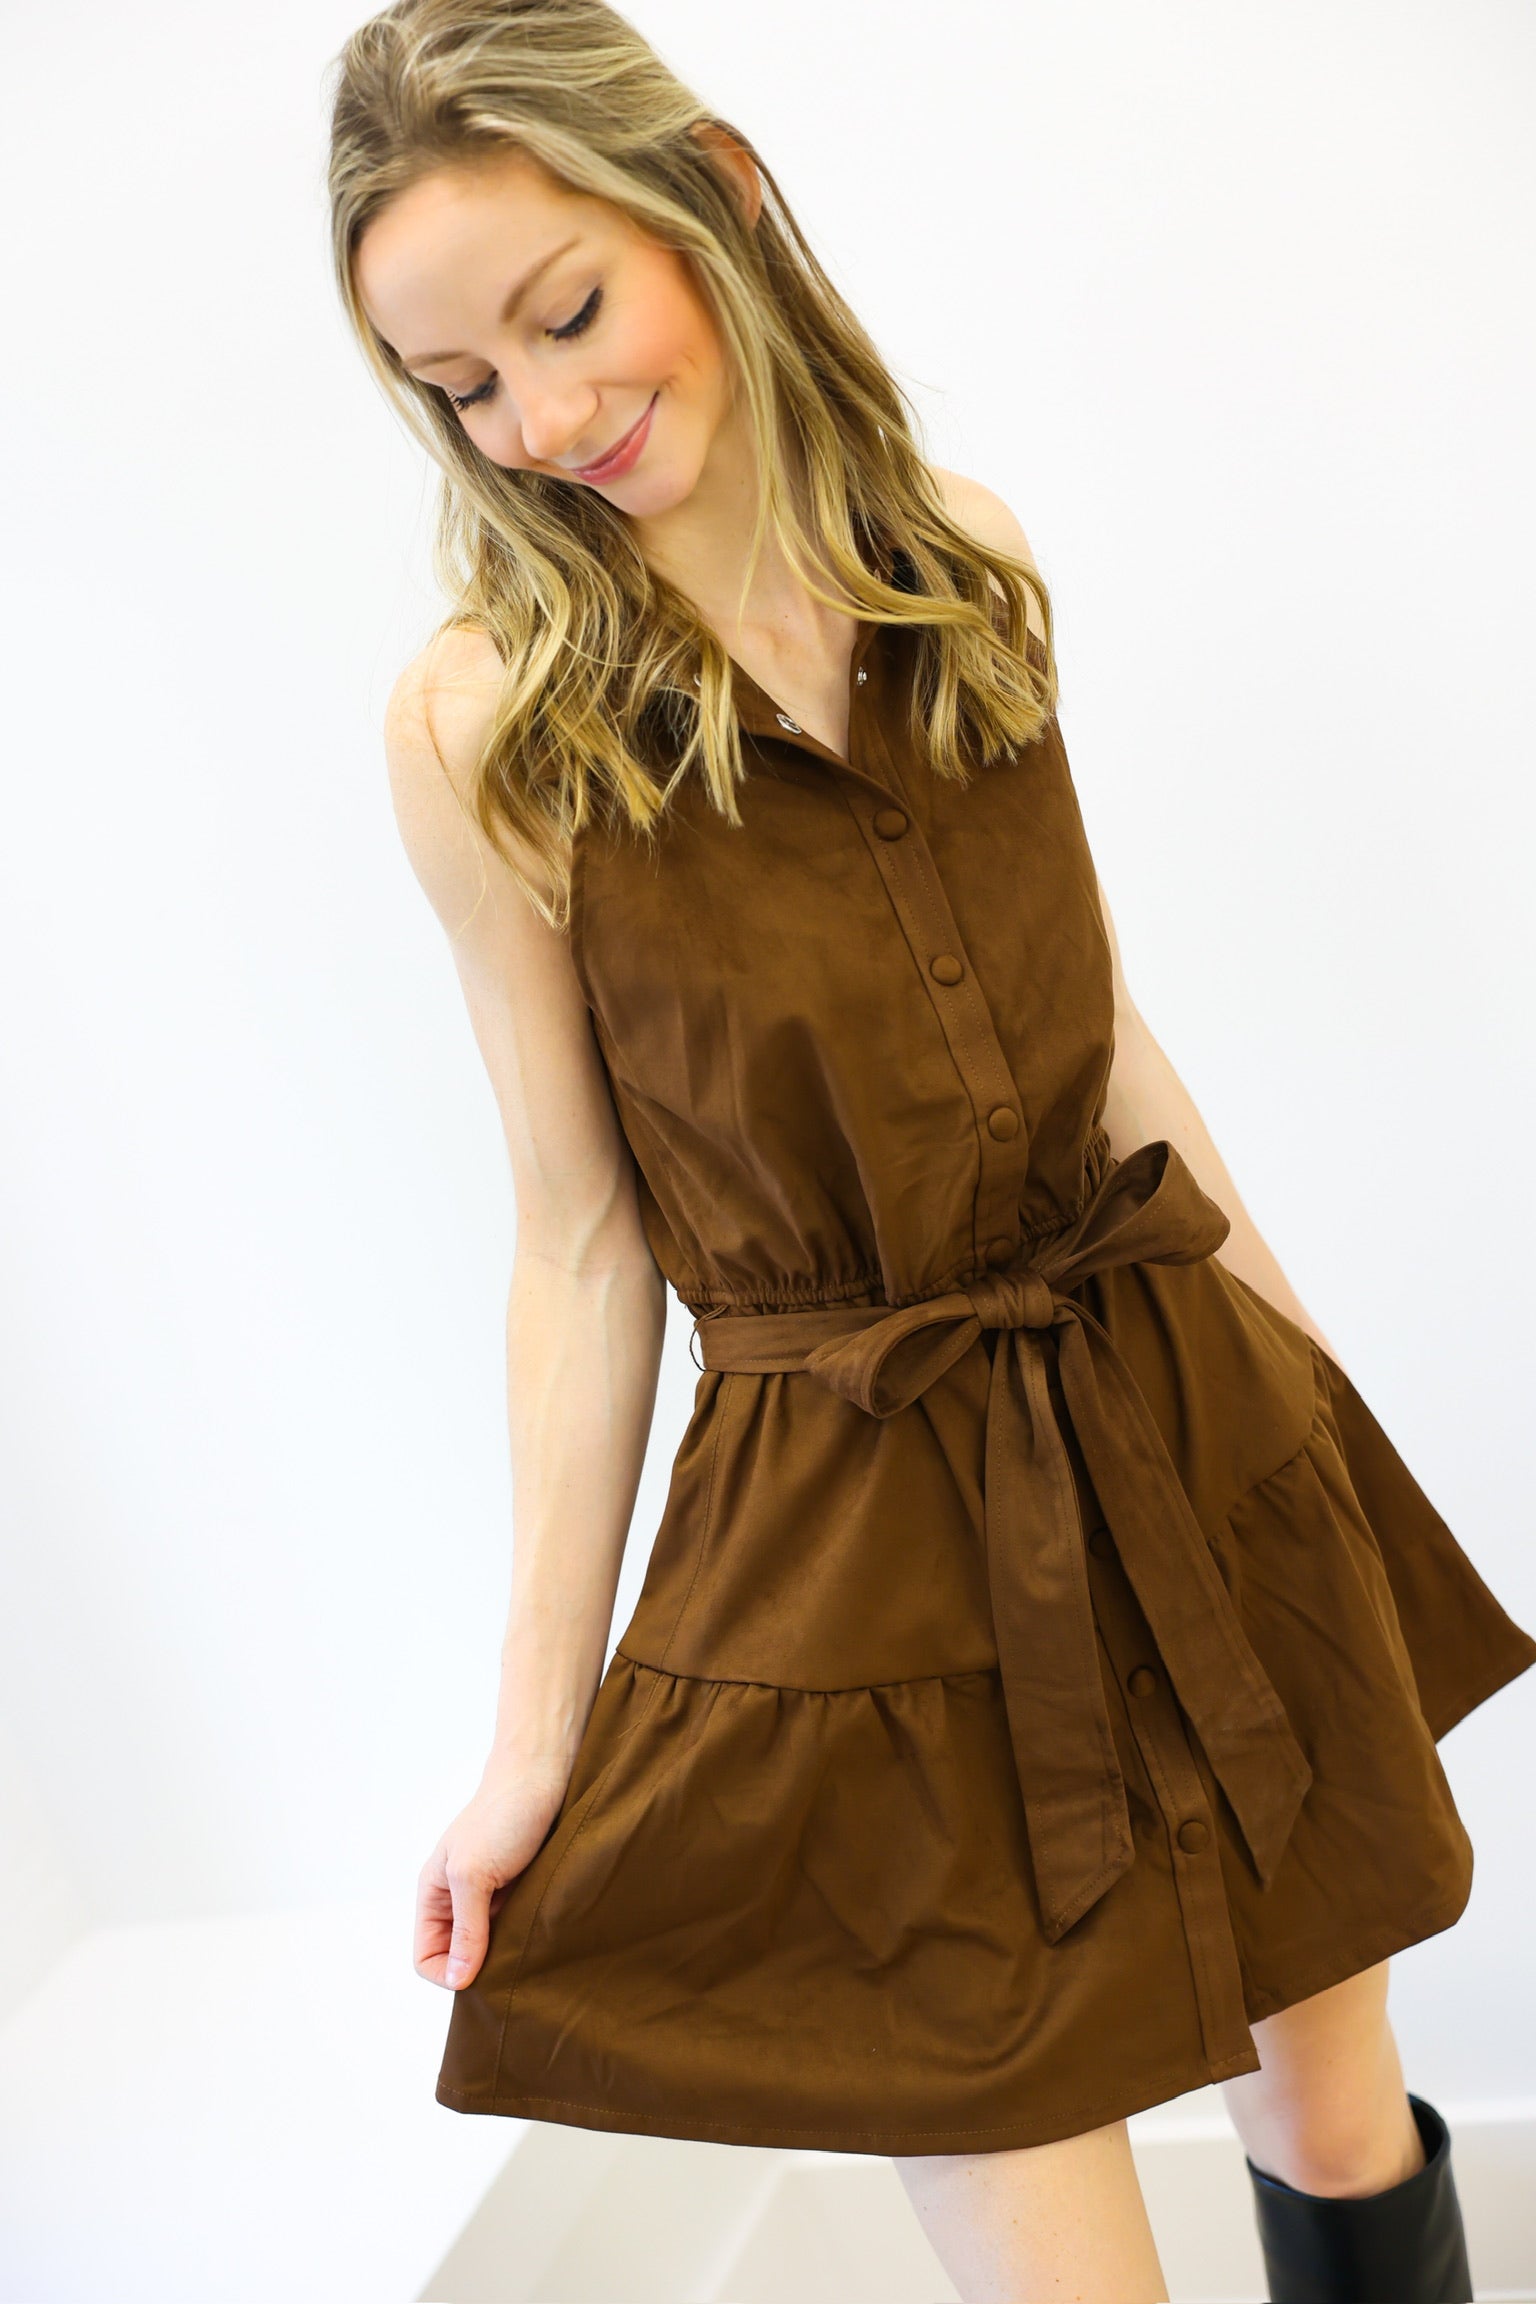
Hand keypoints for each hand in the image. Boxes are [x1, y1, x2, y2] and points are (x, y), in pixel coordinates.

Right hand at [414, 1756, 571, 1990]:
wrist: (543, 1775)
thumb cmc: (502, 1815)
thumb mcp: (474, 1874)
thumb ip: (465, 1929)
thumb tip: (459, 1980)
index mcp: (435, 1892)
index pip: (426, 1955)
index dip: (447, 1972)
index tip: (480, 1971)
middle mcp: (459, 1898)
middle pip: (457, 1956)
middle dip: (478, 1968)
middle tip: (507, 1964)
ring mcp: (490, 1895)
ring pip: (488, 1946)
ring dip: (504, 1953)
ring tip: (525, 1946)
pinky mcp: (519, 1890)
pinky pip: (513, 1929)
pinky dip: (523, 1937)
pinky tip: (539, 1933)